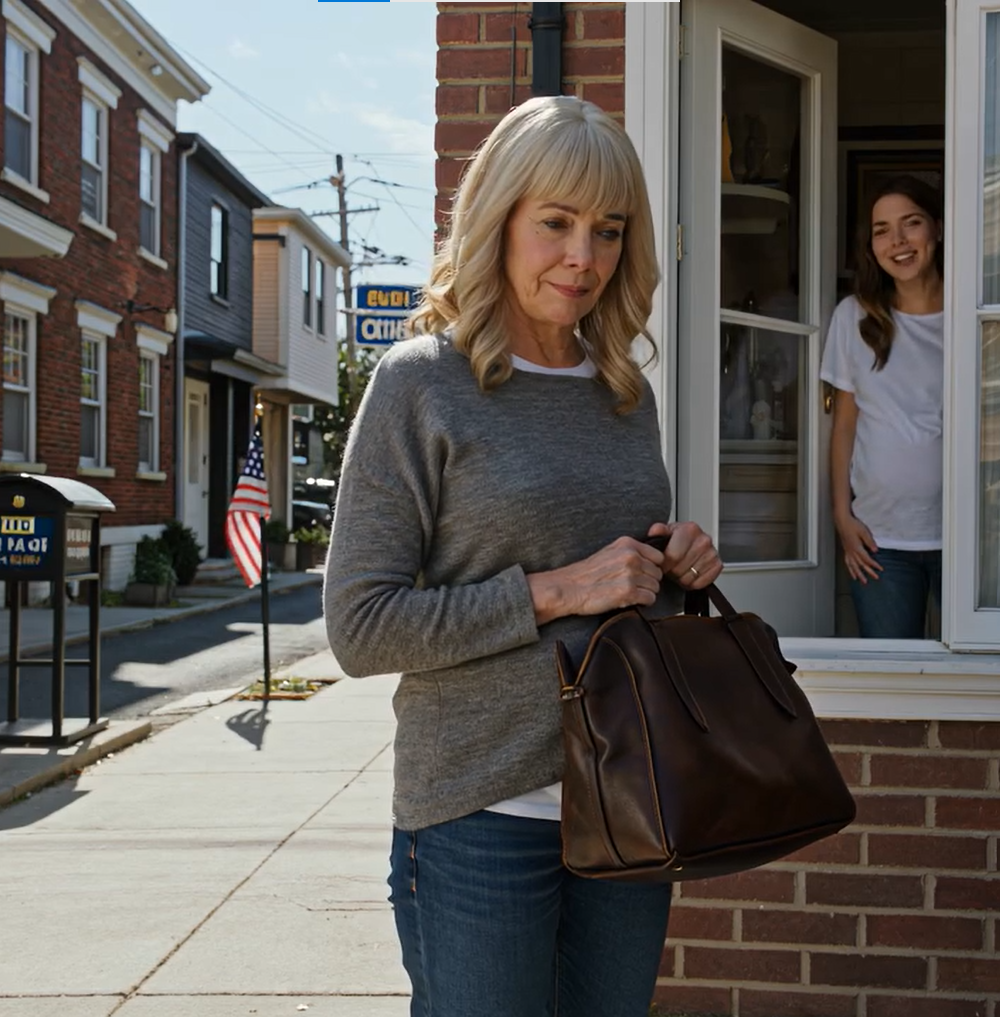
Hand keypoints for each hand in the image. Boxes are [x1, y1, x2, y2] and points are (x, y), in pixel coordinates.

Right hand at [526, 536, 664, 624]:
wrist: (569, 587)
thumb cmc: (587, 573)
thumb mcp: (610, 551)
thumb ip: (630, 552)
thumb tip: (652, 560)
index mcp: (627, 544)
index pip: (658, 556)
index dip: (651, 567)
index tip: (642, 574)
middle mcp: (631, 557)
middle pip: (658, 573)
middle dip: (648, 581)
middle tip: (634, 586)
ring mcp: (630, 574)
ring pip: (656, 586)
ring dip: (645, 592)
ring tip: (630, 593)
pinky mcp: (628, 592)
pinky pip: (650, 599)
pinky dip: (643, 602)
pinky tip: (629, 600)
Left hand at [647, 521, 722, 589]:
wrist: (687, 547)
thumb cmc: (675, 541)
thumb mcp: (663, 534)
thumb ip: (658, 531)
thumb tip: (656, 530)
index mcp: (690, 529)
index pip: (673, 556)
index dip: (664, 564)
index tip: (661, 564)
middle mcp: (704, 540)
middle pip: (680, 568)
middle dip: (672, 571)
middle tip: (671, 568)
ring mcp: (712, 553)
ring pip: (690, 577)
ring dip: (681, 578)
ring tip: (679, 570)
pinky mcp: (718, 565)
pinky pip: (701, 583)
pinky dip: (693, 583)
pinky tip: (689, 574)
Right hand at [836, 514, 880, 582]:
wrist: (842, 521)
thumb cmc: (853, 525)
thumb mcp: (864, 531)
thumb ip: (870, 542)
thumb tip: (875, 550)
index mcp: (856, 547)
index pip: (866, 559)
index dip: (874, 565)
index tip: (880, 569)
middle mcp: (851, 551)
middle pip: (860, 564)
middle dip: (868, 572)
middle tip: (875, 578)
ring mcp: (848, 552)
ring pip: (853, 566)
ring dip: (858, 574)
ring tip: (862, 581)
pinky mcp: (846, 551)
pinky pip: (847, 563)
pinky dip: (850, 569)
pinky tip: (853, 574)